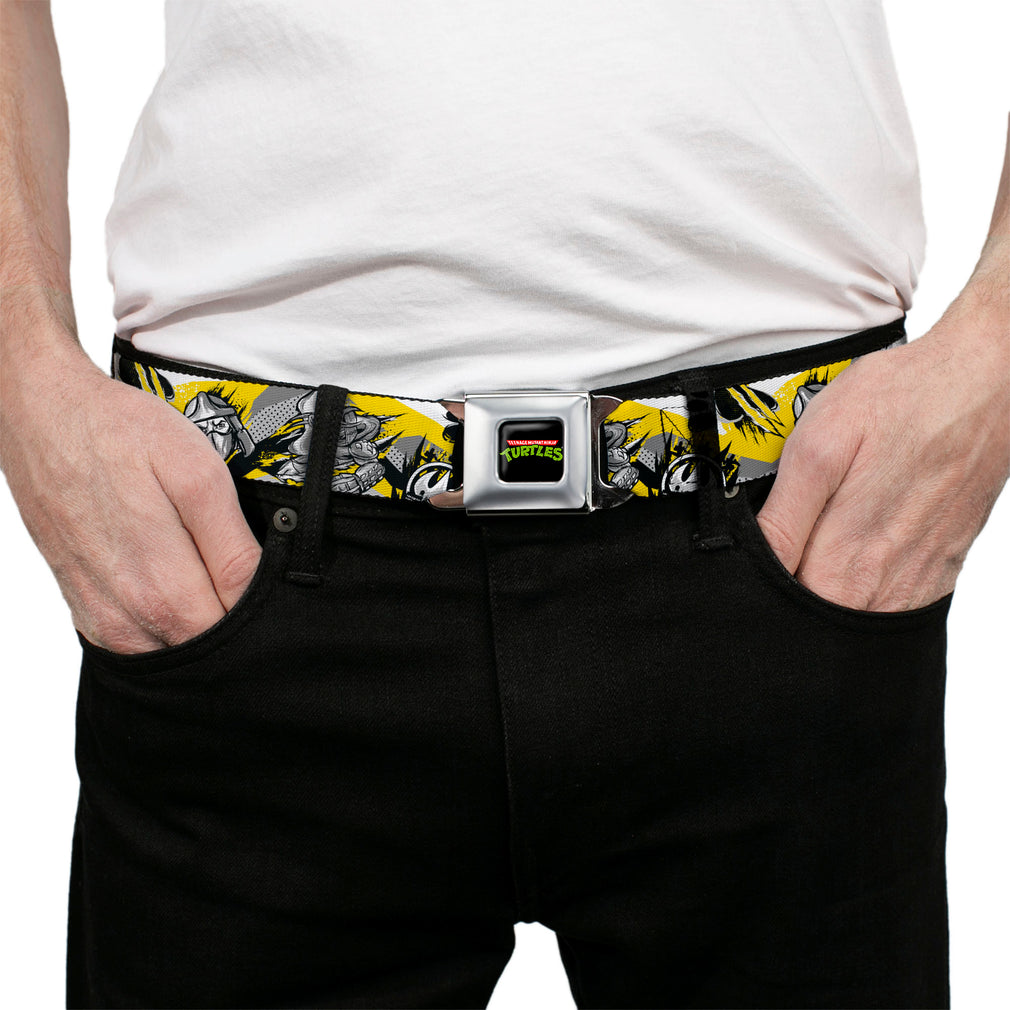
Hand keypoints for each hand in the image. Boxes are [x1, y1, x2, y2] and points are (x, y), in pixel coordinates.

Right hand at [1, 341, 261, 652]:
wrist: (46, 416)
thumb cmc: (120, 435)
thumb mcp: (199, 476)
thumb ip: (232, 547)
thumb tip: (260, 593)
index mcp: (163, 588)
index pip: (235, 634)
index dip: (263, 611)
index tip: (272, 582)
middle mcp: (128, 614)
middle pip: (206, 647)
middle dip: (234, 619)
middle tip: (235, 566)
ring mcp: (102, 617)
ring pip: (174, 649)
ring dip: (199, 620)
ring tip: (202, 568)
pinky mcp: (86, 609)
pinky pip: (139, 641)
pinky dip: (164, 621)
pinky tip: (171, 577)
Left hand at [756, 296, 1009, 611]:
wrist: (985, 384)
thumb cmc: (903, 403)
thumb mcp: (817, 448)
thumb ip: (782, 518)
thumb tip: (752, 558)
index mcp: (843, 566)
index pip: (780, 610)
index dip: (759, 582)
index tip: (757, 551)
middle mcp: (882, 589)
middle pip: (813, 615)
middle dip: (792, 582)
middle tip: (798, 528)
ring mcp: (915, 585)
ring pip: (849, 611)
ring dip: (829, 578)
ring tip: (833, 526)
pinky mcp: (937, 573)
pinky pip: (887, 599)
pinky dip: (867, 577)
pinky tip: (865, 533)